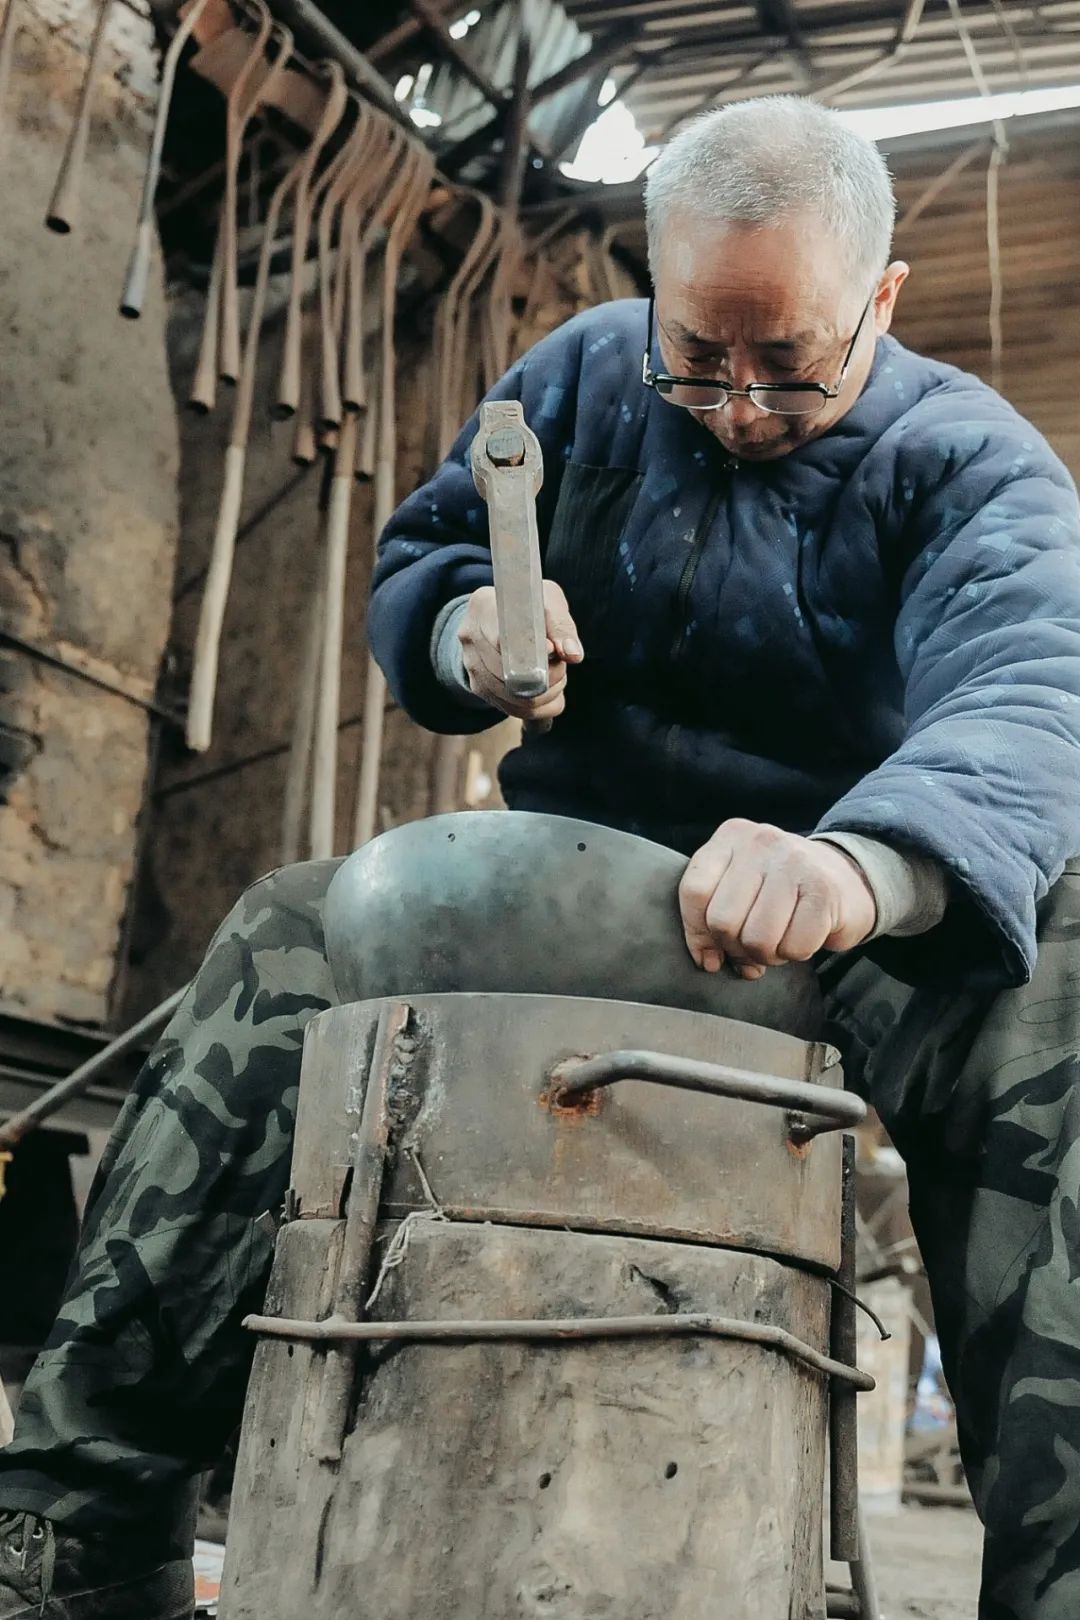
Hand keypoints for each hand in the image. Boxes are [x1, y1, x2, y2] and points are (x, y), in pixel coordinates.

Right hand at [458, 579, 583, 720]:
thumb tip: (573, 655)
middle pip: (508, 673)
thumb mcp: (548, 602)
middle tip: (560, 665)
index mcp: (483, 607)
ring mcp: (470, 664)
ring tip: (556, 675)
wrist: (502, 617)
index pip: (502, 638)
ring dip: (545, 693)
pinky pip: (512, 709)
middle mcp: (470, 636)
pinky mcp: (478, 687)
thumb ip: (561, 626)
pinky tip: (548, 691)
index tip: (551, 651)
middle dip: (546, 676)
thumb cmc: (528, 606)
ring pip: (513, 698)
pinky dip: (538, 706)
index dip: (531, 652)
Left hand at [679, 819, 876, 979]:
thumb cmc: (782, 891)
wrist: (849, 880)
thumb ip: (710, 917)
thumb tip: (707, 960)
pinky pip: (794, 946)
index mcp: (731, 836)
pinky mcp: (824, 890)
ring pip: (757, 938)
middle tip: (754, 945)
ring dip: (767, 955)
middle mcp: (761, 842)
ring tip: (779, 940)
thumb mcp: (738, 888)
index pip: (694, 891)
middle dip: (736, 947)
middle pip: (722, 920)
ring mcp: (794, 863)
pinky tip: (804, 936)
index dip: (697, 933)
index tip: (712, 952)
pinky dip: (796, 954)